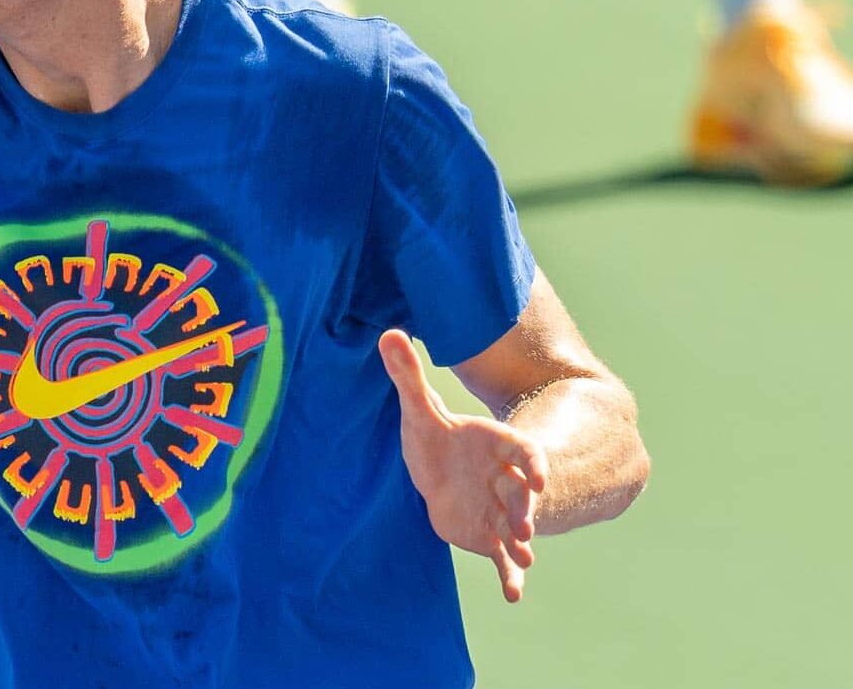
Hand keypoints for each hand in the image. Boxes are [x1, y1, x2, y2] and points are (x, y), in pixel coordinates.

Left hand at [377, 329, 549, 602]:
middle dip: (527, 508)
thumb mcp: (419, 410)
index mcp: (500, 447)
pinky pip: (504, 560)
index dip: (535, 464)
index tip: (540, 477)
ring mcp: (502, 510)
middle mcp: (507, 481)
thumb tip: (387, 332)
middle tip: (525, 523)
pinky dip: (511, 577)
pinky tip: (514, 595)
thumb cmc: (436, 440)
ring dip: (523, 542)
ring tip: (525, 558)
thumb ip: (408, 375)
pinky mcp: (490, 537)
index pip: (525, 452)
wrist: (439, 474)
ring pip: (519, 528)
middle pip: (524, 494)